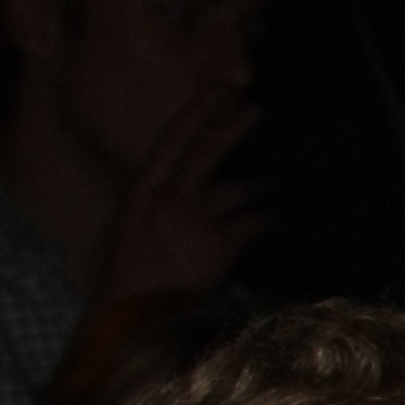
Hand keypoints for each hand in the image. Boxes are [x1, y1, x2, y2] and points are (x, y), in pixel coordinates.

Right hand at [93, 84, 264, 303]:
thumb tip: (186, 184)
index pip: (172, 140)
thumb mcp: (134, 226)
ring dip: (259, 184)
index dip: (195, 112)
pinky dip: (267, 217)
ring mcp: (197, 220)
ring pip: (239, 187)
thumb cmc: (130, 273)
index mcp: (141, 190)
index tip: (213, 90)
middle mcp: (169, 197)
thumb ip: (159, 200)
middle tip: (253, 109)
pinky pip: (254, 221)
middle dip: (232, 127)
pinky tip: (274, 216)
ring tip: (270, 186)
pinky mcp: (222, 245)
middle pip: (207, 151)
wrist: (135, 313)